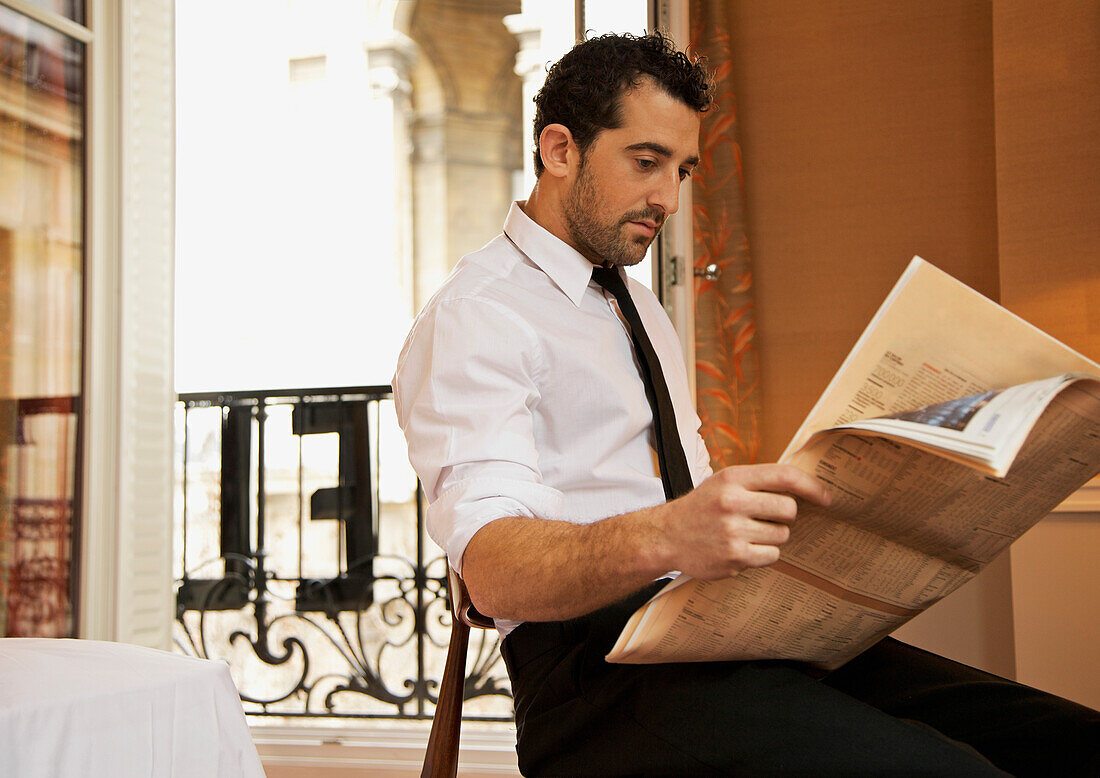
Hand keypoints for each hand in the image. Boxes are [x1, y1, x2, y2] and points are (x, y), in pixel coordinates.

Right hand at [653, 464, 830, 579]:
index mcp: (733, 478)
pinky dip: (762, 555)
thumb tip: (802, 489)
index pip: (784, 476)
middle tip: (766, 519)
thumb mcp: (723, 483)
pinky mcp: (734, 556)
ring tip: (746, 534)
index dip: (811, 485)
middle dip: (784, 517)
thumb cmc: (700, 508)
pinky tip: (742, 549)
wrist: (665, 536)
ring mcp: (733, 530)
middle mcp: (733, 501)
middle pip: (789, 510)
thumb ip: (756, 483)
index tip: (826, 496)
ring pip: (781, 535)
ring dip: (771, 537)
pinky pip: (771, 556)